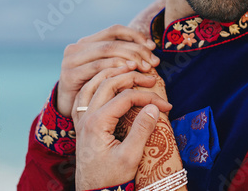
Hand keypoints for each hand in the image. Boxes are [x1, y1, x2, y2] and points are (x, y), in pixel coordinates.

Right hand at [57, 25, 159, 116]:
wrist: (72, 114)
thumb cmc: (96, 91)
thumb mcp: (111, 70)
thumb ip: (125, 57)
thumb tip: (152, 48)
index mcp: (88, 42)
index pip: (115, 30)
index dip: (136, 35)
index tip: (153, 47)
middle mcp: (77, 47)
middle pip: (114, 42)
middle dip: (137, 50)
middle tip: (154, 62)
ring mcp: (71, 60)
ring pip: (107, 51)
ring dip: (130, 58)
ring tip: (146, 68)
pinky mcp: (69, 75)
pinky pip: (97, 66)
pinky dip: (116, 67)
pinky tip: (130, 72)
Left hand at [72, 68, 171, 189]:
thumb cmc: (111, 179)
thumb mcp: (130, 157)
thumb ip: (142, 130)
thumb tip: (154, 107)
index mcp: (97, 124)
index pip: (125, 97)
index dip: (148, 97)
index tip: (166, 105)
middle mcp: (85, 118)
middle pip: (108, 83)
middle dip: (132, 77)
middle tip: (151, 77)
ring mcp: (81, 120)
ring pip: (93, 84)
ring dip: (112, 73)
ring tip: (130, 69)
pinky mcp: (81, 124)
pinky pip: (85, 94)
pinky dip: (98, 82)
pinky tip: (109, 80)